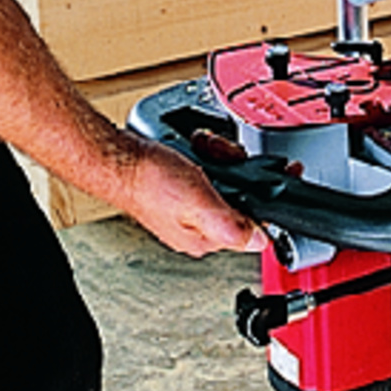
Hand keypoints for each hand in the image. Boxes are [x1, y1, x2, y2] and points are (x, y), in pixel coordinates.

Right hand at [113, 135, 266, 257]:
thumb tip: (260, 242)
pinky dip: (209, 152)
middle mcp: (199, 225)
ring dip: (222, 156)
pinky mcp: (186, 183)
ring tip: (206, 150)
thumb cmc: (149, 181)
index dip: (265, 197)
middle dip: (239, 169)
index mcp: (205, 239)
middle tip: (222, 158)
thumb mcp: (199, 205)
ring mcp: (192, 204)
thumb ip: (232, 226)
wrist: (118, 157)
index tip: (273, 174)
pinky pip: (213, 165)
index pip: (253, 224)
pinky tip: (198, 147)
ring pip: (230, 175)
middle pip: (243, 194)